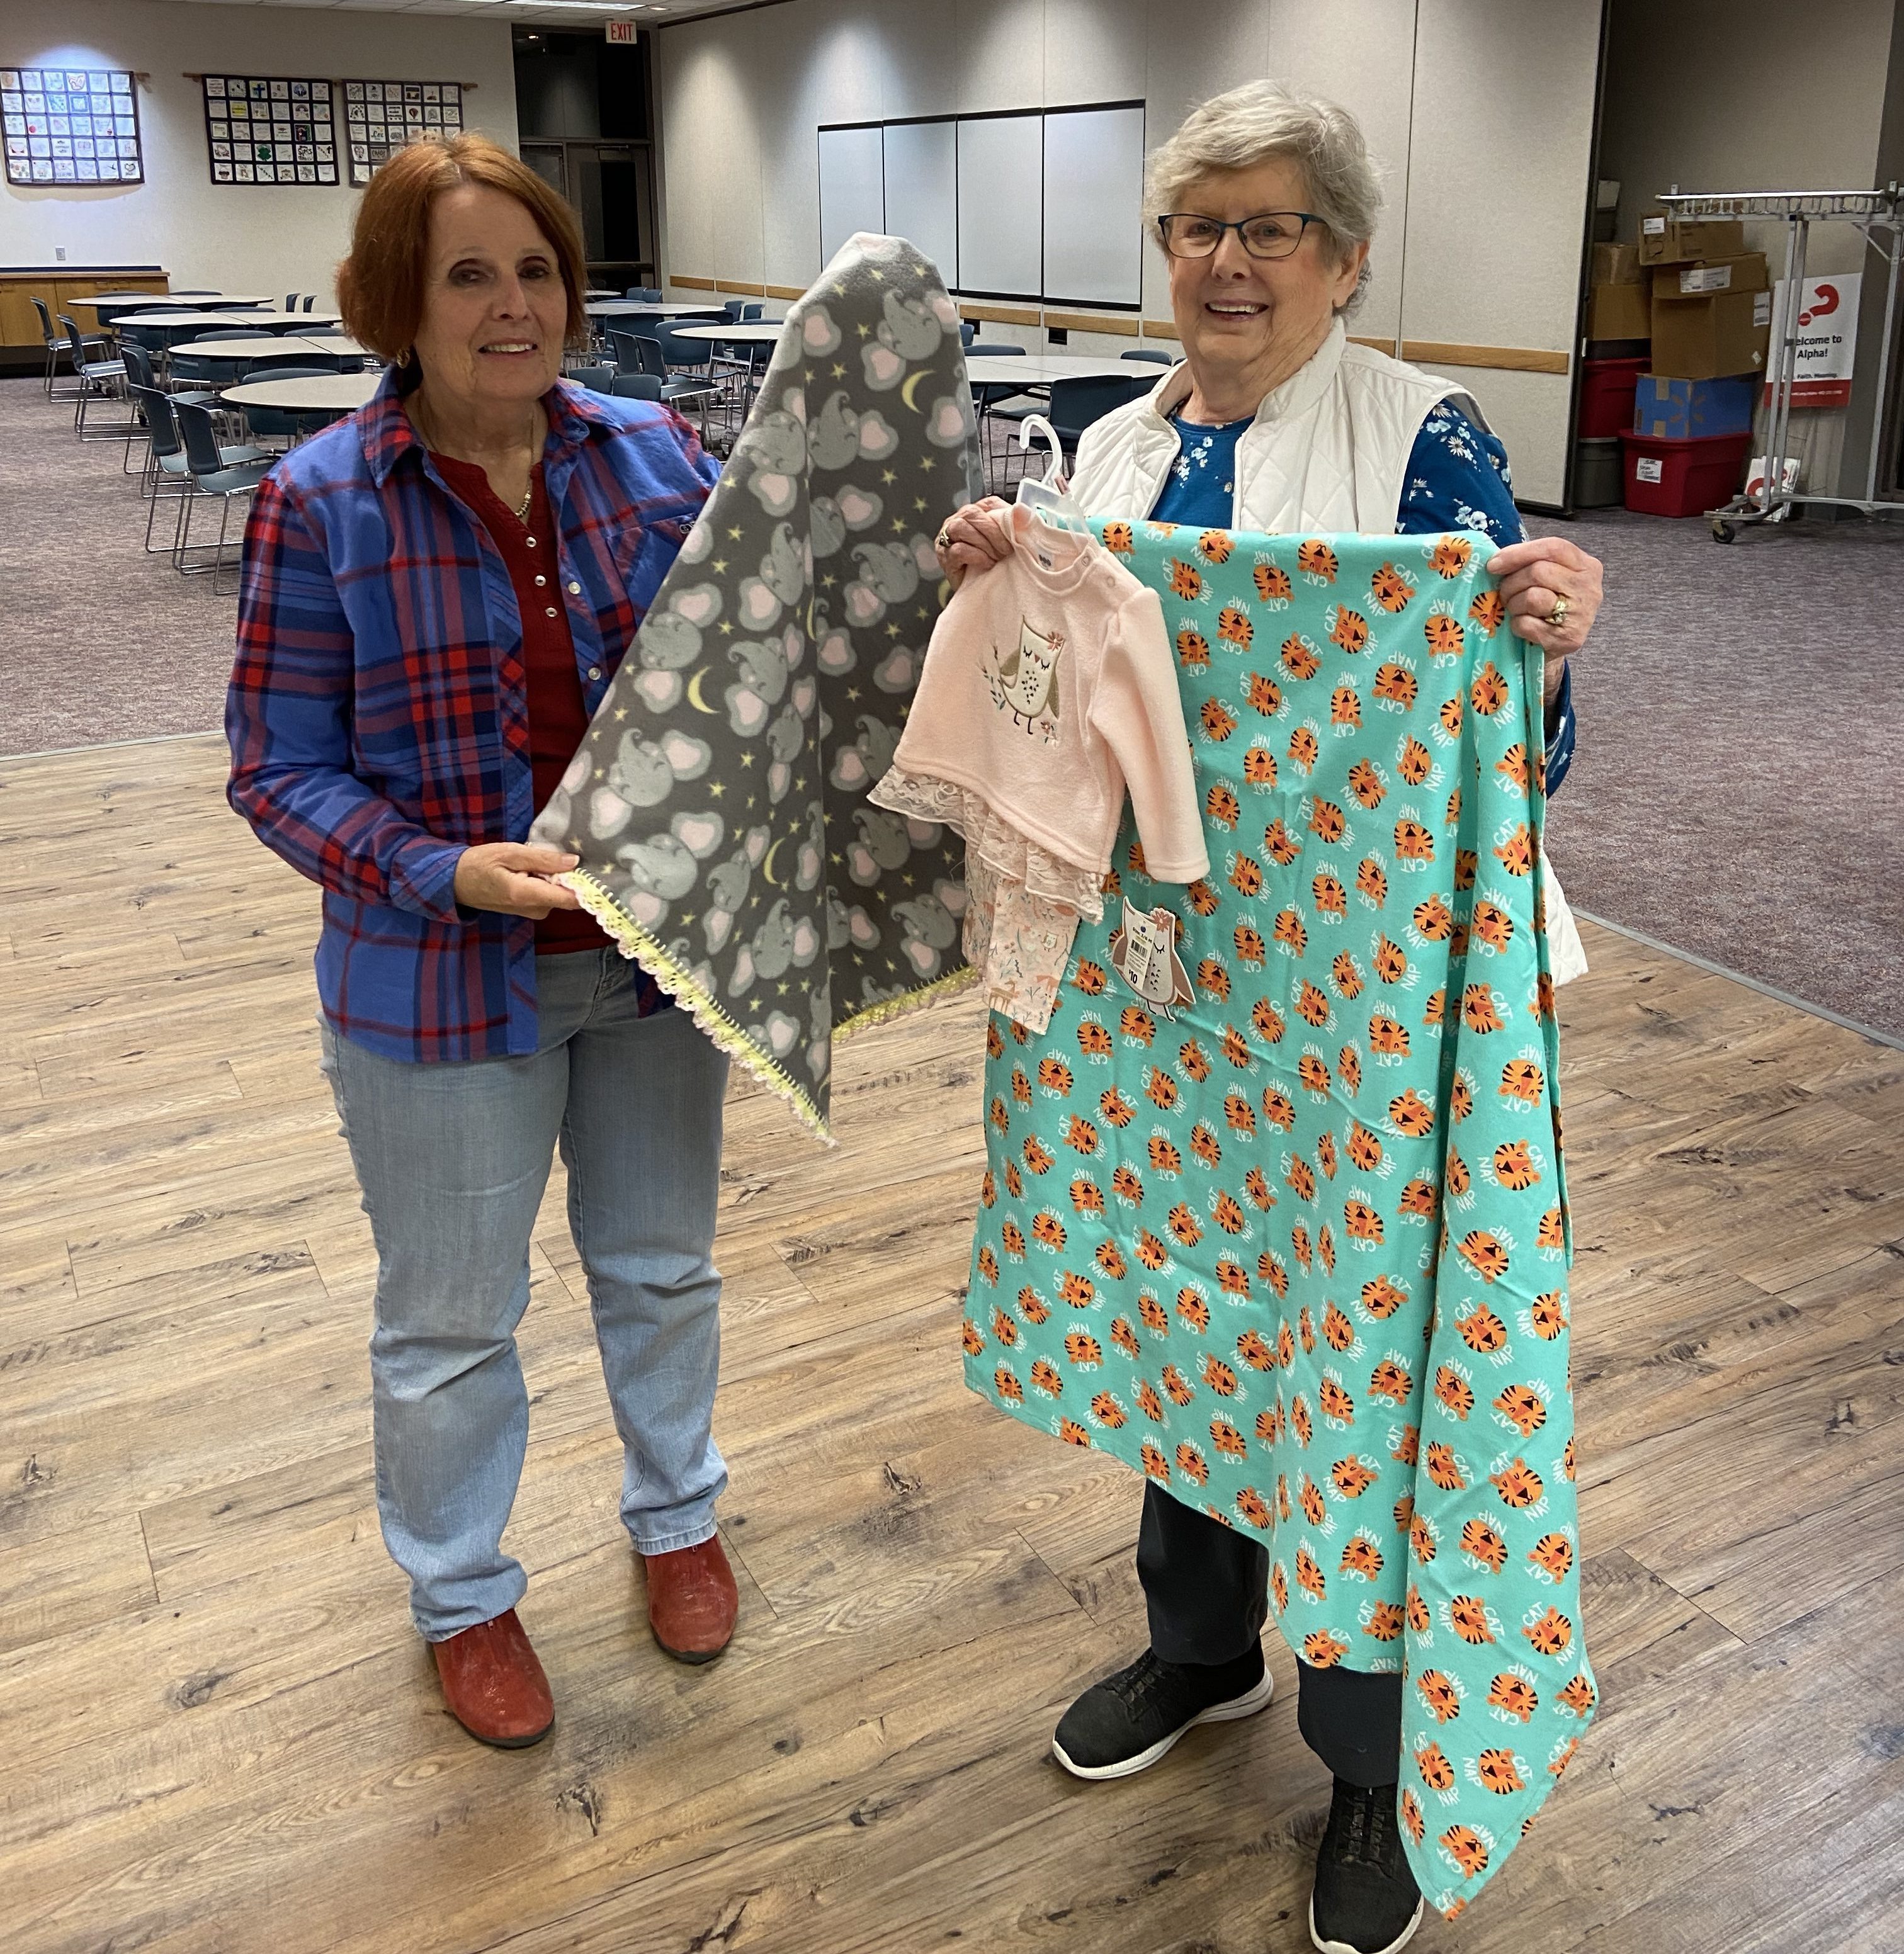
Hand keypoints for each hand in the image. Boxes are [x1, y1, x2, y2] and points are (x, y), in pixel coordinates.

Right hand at [453, 843, 583, 917]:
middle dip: (571, 877)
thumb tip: (574, 862)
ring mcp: (533, 912)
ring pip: (558, 895)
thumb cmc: (479, 864)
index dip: (588, 887)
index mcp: (529, 895)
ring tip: (545, 859)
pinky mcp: (530, 910)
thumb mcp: (510, 852)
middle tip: (566, 854)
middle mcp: (535, 910)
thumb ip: (543, 859)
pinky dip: (548, 882)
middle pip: (568, 896)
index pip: (571, 900)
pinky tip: (537, 869)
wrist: (454, 883)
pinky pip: (548, 896)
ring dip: (557, 878)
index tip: (599, 870)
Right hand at [934, 496, 1012, 590]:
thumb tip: (1023, 511)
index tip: (1017, 531)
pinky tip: (987, 563)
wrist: (979, 592)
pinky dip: (976, 556)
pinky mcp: (945, 557)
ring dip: (984, 543)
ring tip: (997, 557)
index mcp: (976, 514)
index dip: (1003, 515)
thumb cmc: (993, 565)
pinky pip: (958, 550)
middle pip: (972, 513)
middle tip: (1008, 549)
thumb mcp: (1006, 544)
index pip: (989, 504)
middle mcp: (959, 521)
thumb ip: (1014, 527)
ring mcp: (948, 538)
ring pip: (960, 527)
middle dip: (993, 531)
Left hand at [1487, 535, 1602, 702]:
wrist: (1553, 647)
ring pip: (1532, 597)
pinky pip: (1527, 624)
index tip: (1493, 565)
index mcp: (1587, 566)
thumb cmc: (1546, 606)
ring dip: (1514, 605)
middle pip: (1538, 571)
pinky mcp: (1568, 639)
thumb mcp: (1546, 578)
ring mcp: (1582, 615)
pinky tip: (1524, 628)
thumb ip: (1530, 563)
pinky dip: (1517, 625)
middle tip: (1505, 594)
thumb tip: (1495, 562)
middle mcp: (1590, 588)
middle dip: (1512, 583)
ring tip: (1517, 611)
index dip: (1519, 553)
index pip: (1553, 548)